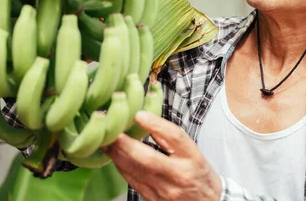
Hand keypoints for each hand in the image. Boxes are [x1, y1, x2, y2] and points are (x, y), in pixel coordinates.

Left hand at [101, 111, 221, 200]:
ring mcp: (164, 190)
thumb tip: (147, 120)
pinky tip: (113, 156)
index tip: (139, 114)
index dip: (156, 124)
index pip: (175, 138)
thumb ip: (171, 139)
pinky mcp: (153, 199)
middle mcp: (179, 176)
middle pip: (149, 158)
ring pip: (135, 171)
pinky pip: (131, 181)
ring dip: (117, 154)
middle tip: (111, 130)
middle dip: (125, 144)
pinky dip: (120, 166)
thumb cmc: (200, 175)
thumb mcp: (194, 153)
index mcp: (192, 159)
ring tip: (105, 140)